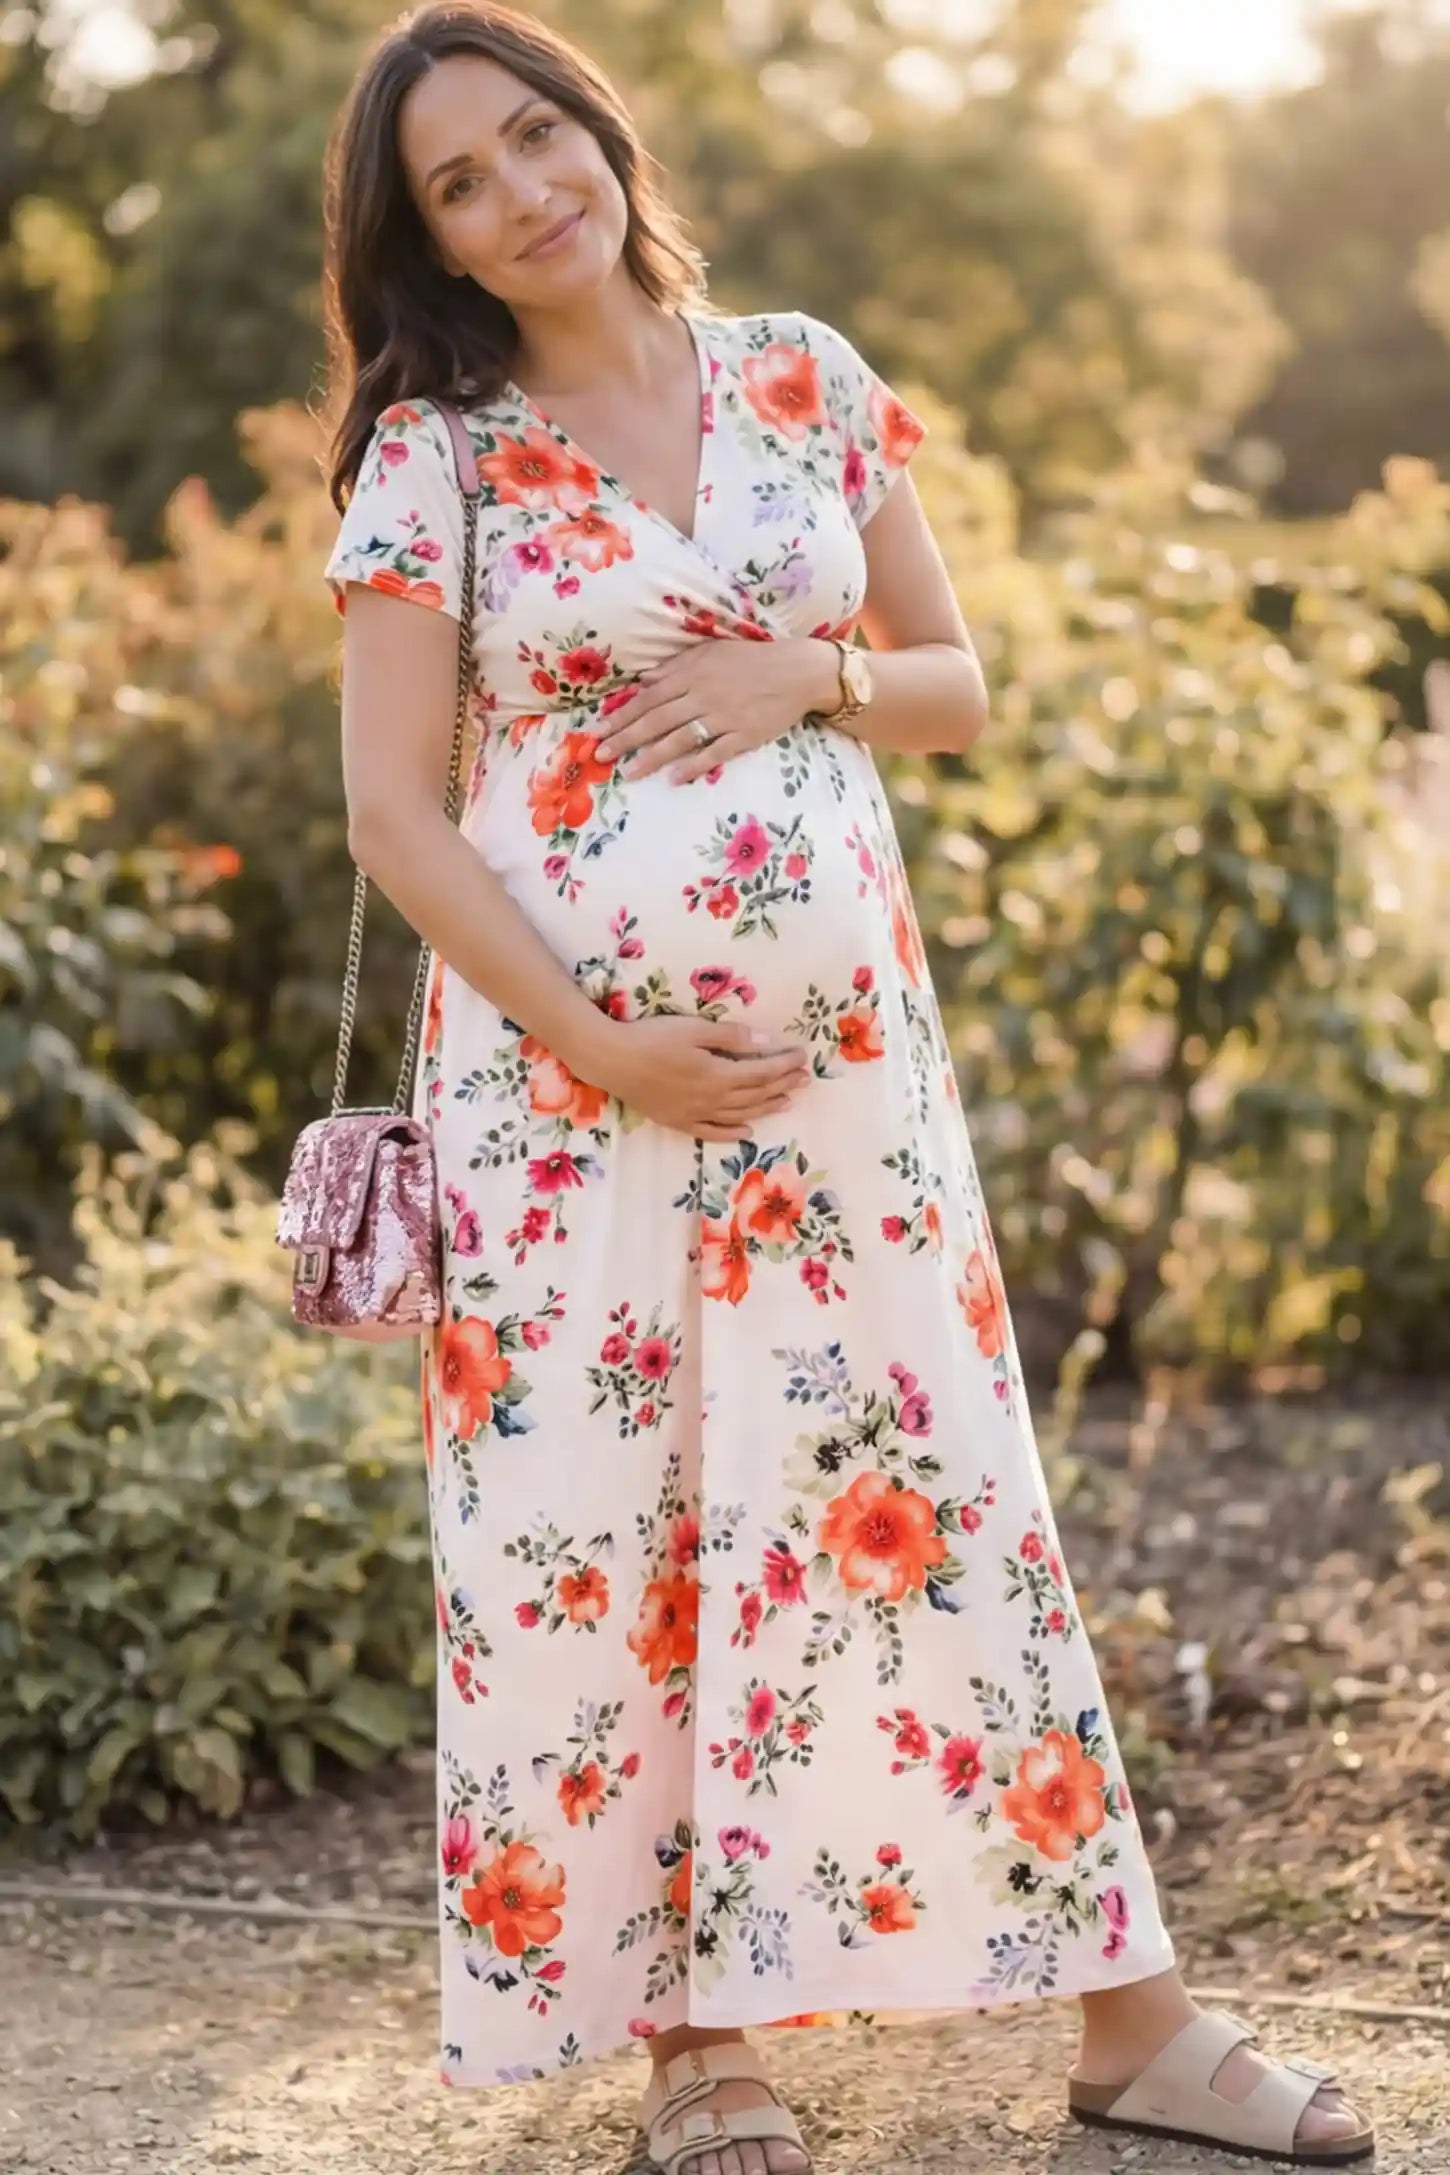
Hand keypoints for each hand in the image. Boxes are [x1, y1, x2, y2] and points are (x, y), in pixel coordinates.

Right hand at [589, 1014, 811, 1140]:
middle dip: (783, 1086)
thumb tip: (766, 1042)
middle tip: (804, 1078)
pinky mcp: (678, 1122)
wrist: (611, 1060)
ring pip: (740, 1115)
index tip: (802, 1057)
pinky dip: (733, 1133)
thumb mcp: (693, 1029)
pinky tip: (747, 1131)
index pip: (761, 1072)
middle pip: (755, 1095)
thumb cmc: (651, 1038)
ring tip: (787, 1102)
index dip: (784, 1066)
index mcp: (717, 1074)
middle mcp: (711, 1100)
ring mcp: (695, 1114)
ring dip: (766, 1109)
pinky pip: (712, 1132)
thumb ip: (731, 1037)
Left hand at [595, 636, 840, 782]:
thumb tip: (644, 681)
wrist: (798, 671)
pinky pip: (714, 753)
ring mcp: (724, 717)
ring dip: (652, 756)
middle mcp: (703, 695)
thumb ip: (675, 667)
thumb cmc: (751, 659)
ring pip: (680, 739)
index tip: (598, 731)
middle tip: (601, 755)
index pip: (648, 697)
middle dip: (626, 738)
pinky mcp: (744, 736)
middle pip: (657, 720)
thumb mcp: (710, 652)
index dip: (622, 715)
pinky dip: (693, 765)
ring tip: (630, 772)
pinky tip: (674, 778)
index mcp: (692, 673)